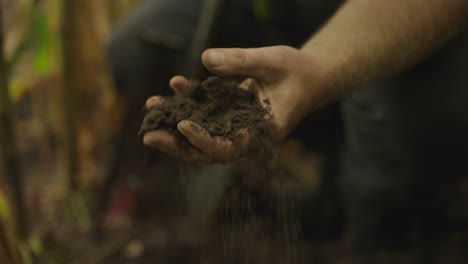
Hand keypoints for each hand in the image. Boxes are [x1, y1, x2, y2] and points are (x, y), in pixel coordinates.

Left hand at [144, 46, 328, 162]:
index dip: (203, 141)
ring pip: (203, 133)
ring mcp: (238, 126)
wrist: (311, 76)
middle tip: (148, 135)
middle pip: (208, 150)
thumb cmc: (299, 71)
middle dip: (177, 145)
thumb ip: (242, 60)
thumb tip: (207, 58)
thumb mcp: (274, 60)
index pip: (229, 147)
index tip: (182, 126)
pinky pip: (208, 114)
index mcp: (262, 133)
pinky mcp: (232, 114)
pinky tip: (176, 85)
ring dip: (175, 124)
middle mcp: (247, 135)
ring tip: (151, 107)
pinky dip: (191, 103)